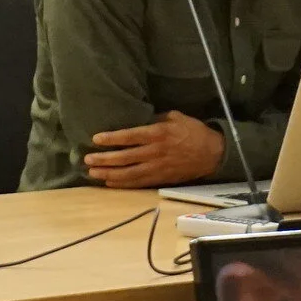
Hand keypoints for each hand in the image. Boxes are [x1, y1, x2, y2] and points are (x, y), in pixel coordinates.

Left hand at [83, 111, 224, 187]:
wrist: (212, 153)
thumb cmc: (193, 131)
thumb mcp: (175, 116)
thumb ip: (155, 118)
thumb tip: (136, 118)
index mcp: (158, 134)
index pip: (129, 136)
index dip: (111, 139)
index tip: (95, 139)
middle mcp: (155, 152)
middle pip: (125, 158)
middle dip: (104, 159)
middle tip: (87, 160)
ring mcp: (158, 168)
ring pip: (129, 173)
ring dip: (109, 174)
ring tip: (93, 173)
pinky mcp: (161, 179)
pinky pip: (139, 183)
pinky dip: (123, 184)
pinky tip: (110, 182)